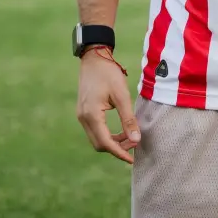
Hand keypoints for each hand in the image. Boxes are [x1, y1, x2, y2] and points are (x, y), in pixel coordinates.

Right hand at [76, 49, 140, 163]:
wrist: (94, 58)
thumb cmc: (108, 73)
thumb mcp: (121, 95)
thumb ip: (128, 118)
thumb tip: (136, 139)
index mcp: (91, 115)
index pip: (105, 143)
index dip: (119, 153)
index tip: (133, 159)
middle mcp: (83, 118)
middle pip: (99, 144)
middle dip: (117, 148)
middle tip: (135, 144)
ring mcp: (81, 115)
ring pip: (96, 138)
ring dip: (112, 142)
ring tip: (130, 137)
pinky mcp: (84, 112)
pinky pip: (95, 130)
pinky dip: (107, 134)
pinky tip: (120, 130)